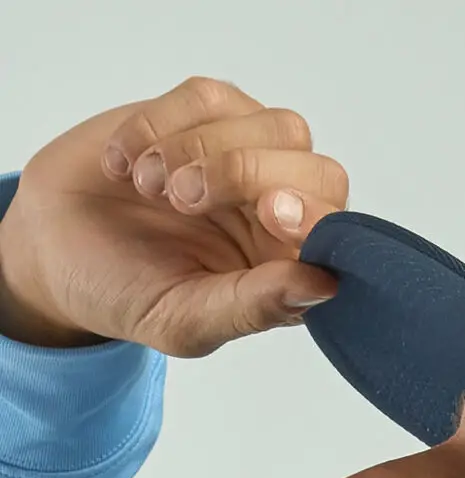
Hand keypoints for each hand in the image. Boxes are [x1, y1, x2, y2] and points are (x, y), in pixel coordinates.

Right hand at [0, 75, 346, 355]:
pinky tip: (126, 167)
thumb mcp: (185, 320)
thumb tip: (323, 285)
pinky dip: (160, 128)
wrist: (55, 249)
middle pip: (316, 168)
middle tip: (184, 200)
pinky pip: (208, 98)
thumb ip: (253, 307)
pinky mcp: (206, 116)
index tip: (270, 213)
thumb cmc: (126, 294)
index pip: (336, 231)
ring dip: (202, 150)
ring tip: (149, 188)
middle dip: (250, 173)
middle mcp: (279, 211)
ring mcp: (248, 157)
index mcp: (286, 269)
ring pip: (273, 125)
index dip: (315, 215)